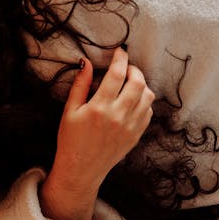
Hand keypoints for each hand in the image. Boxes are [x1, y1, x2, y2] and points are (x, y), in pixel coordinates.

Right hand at [52, 47, 154, 197]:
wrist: (81, 168)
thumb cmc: (71, 139)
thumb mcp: (70, 110)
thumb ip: (80, 85)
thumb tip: (87, 62)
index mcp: (99, 108)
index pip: (116, 74)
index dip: (120, 58)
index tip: (120, 51)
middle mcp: (118, 116)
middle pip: (138, 82)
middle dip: (133, 69)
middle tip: (125, 67)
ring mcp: (130, 127)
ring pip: (147, 96)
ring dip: (141, 84)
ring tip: (129, 83)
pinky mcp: (136, 135)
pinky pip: (148, 111)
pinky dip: (143, 101)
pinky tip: (132, 100)